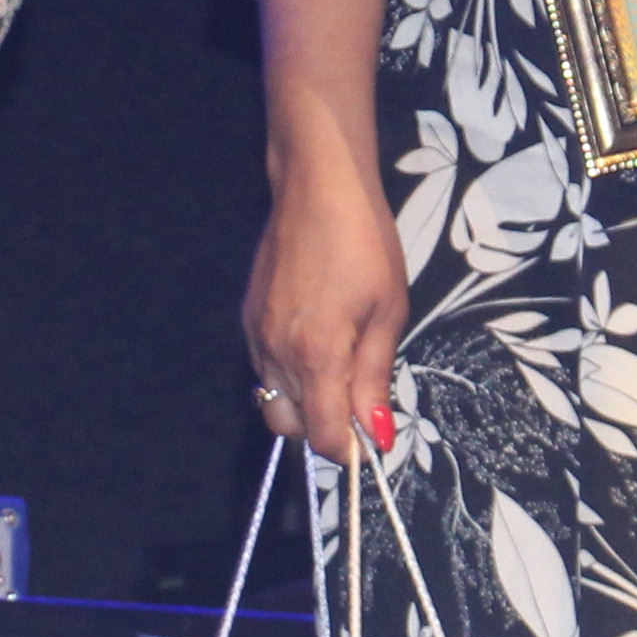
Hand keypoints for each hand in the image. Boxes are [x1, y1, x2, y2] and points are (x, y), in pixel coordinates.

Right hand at [241, 157, 403, 467]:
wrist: (316, 187)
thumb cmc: (366, 244)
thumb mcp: (388, 312)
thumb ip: (375, 378)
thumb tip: (377, 435)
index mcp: (317, 356)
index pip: (324, 436)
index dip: (349, 450)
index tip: (371, 438)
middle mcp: (277, 355)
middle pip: (290, 428)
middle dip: (322, 429)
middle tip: (356, 400)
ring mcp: (256, 336)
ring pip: (272, 401)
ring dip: (304, 403)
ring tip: (338, 366)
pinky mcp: (248, 319)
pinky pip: (264, 370)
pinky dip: (287, 376)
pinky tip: (313, 343)